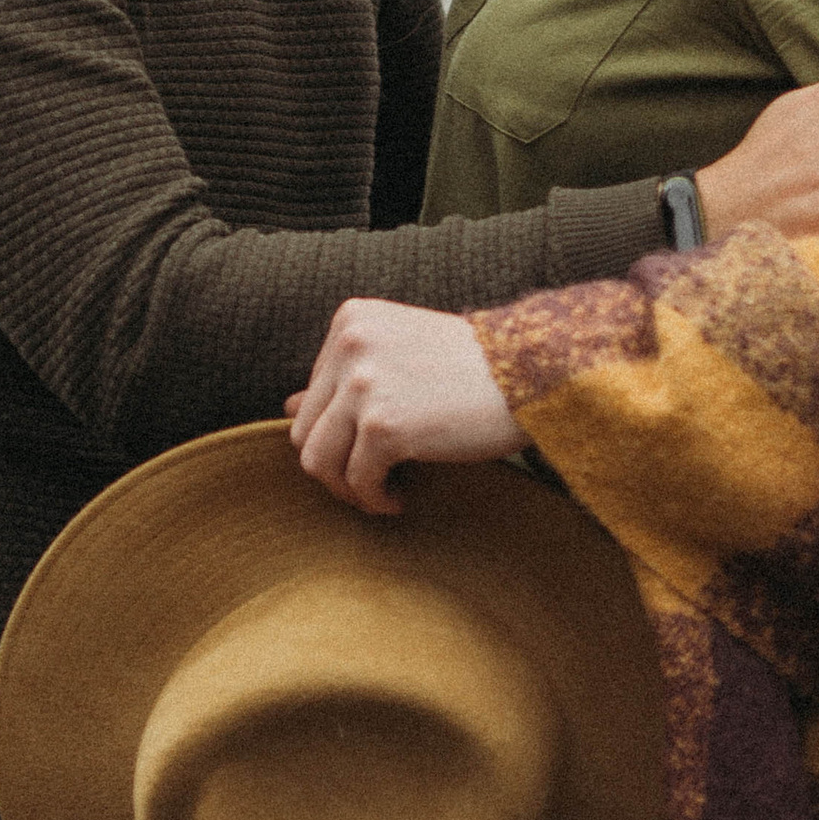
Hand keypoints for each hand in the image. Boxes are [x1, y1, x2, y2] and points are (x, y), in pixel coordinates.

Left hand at [288, 301, 517, 517]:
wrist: (532, 373)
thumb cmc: (473, 368)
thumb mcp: (400, 357)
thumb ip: (342, 378)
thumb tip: (286, 406)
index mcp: (350, 320)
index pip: (313, 395)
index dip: (340, 432)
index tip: (373, 448)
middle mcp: (349, 343)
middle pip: (305, 430)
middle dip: (336, 465)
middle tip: (374, 481)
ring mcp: (363, 383)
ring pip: (318, 461)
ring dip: (349, 489)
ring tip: (383, 492)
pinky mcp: (384, 425)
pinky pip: (358, 481)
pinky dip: (376, 499)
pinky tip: (402, 498)